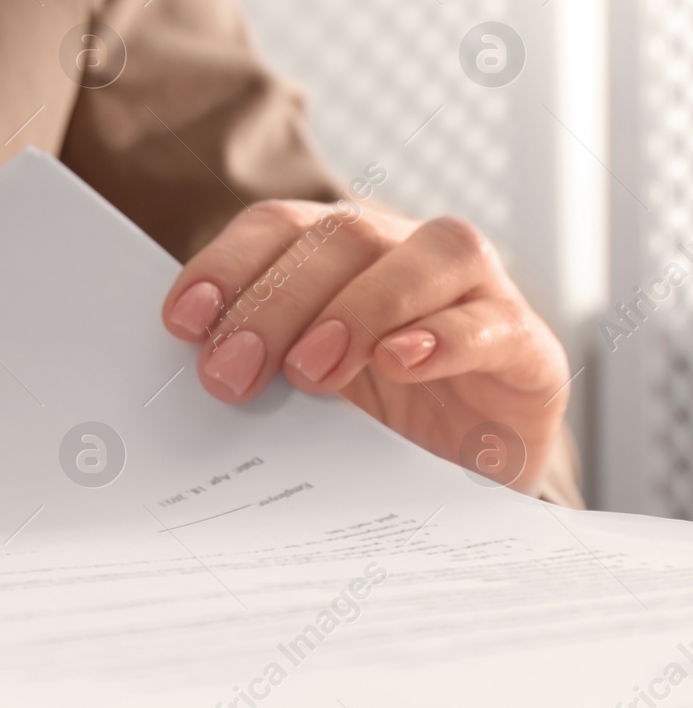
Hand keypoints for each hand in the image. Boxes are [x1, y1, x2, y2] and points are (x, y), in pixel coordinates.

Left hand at [161, 199, 568, 494]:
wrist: (469, 481)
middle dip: (276, 302)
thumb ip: (256, 367)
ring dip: (359, 307)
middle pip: (341, 237)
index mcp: (337, 253)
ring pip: (426, 255)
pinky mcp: (526, 346)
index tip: (182, 321)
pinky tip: (400, 363)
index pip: (276, 227)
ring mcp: (475, 292)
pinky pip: (491, 321)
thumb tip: (191, 370)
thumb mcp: (301, 394)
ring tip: (310, 371)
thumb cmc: (374, 424)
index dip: (227, 264)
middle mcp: (404, 252)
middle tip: (232, 371)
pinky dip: (444, 337)